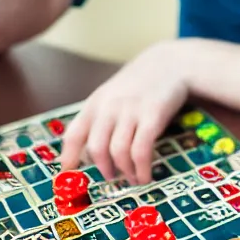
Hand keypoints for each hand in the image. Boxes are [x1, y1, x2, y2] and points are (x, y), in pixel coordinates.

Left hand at [60, 40, 190, 183]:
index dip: (69, 158)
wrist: (170, 61)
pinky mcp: (153, 116)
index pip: (74, 134)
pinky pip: (141, 151)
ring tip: (132, 178)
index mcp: (96, 102)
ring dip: (124, 171)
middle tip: (112, 177)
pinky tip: (145, 175)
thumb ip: (100, 117)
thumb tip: (88, 153)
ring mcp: (131, 111)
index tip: (68, 174)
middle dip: (104, 169)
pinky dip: (141, 169)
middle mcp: (110, 106)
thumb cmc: (140, 82)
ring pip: (118, 152)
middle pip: (96, 148)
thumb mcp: (113, 93)